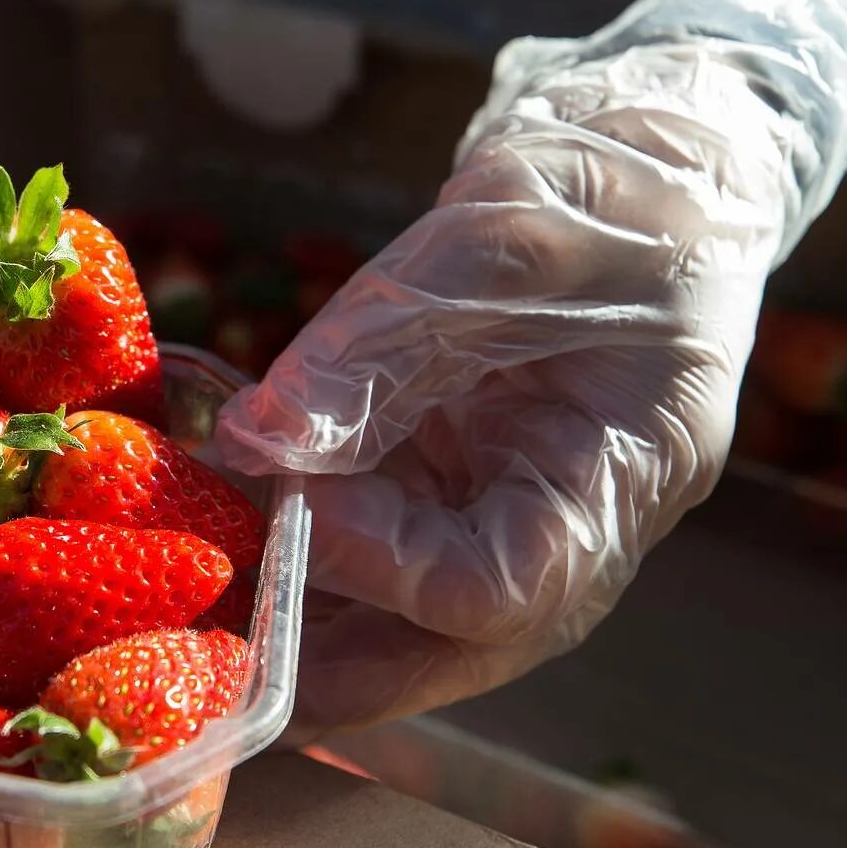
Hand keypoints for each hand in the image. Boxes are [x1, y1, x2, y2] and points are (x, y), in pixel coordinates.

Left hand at [217, 0, 846, 736]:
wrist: (654, 176)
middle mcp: (573, 532)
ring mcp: (511, 520)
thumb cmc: (606, 194)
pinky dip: (302, 567)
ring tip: (193, 632)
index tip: (296, 503)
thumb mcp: (497, 245)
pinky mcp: (456, 494)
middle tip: (211, 671)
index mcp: (624, 474)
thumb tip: (255, 444)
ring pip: (407, 627)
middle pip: (450, 649)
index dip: (386, 568)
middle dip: (329, 668)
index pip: (503, 592)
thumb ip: (378, 346)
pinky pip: (378, 563)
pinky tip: (216, 554)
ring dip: (302, 635)